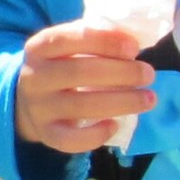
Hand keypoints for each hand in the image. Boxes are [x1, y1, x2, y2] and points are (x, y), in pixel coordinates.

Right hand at [16, 20, 154, 154]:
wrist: (30, 101)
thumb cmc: (63, 66)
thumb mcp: (70, 47)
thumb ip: (95, 40)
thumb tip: (133, 43)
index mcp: (39, 48)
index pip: (67, 38)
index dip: (103, 41)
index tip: (134, 48)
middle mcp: (34, 77)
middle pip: (79, 72)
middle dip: (121, 72)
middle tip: (148, 74)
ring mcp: (38, 108)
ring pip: (81, 106)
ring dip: (122, 102)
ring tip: (149, 98)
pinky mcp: (46, 134)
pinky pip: (70, 140)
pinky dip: (96, 135)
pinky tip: (116, 125)